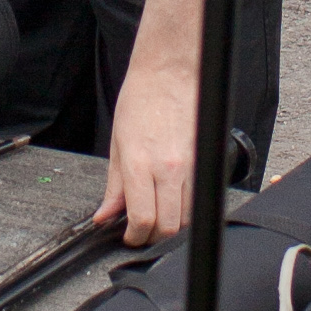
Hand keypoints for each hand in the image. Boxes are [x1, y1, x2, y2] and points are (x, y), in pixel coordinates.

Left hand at [96, 49, 201, 248]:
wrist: (169, 73)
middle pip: (168, 226)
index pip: (142, 219)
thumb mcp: (116, 144)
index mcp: (140, 163)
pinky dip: (185, 209)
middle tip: (140, 232)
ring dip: (170, 225)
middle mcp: (168, 168)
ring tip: (155, 217)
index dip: (134, 237)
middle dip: (152, 237)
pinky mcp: (204, 162)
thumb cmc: (141, 99)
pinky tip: (171, 200)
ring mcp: (190, 167)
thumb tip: (105, 215)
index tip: (129, 236)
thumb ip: (113, 186)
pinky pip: (197, 199)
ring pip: (186, 218)